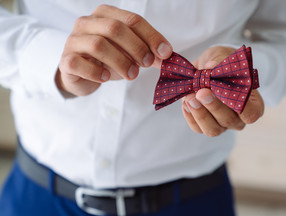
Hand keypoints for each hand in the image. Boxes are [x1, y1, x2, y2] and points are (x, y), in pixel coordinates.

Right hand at [56, 4, 171, 95]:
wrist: (80, 74)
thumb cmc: (107, 60)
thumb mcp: (130, 54)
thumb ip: (148, 53)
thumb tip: (167, 57)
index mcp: (105, 15)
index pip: (132, 20)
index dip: (151, 36)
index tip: (165, 53)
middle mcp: (87, 23)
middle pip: (115, 29)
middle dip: (137, 47)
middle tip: (148, 64)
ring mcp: (74, 40)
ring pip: (98, 45)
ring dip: (120, 62)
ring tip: (132, 75)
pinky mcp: (66, 60)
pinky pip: (79, 63)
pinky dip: (96, 72)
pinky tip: (106, 78)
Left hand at [182, 46, 263, 136]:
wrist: (206, 67)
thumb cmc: (221, 62)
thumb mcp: (222, 56)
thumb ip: (219, 62)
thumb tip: (211, 66)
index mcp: (252, 103)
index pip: (251, 113)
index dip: (242, 108)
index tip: (226, 93)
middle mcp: (238, 118)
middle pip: (229, 121)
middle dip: (214, 107)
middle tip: (202, 92)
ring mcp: (222, 124)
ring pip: (213, 129)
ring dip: (200, 114)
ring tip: (190, 97)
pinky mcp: (205, 125)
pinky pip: (197, 128)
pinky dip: (190, 116)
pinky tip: (186, 102)